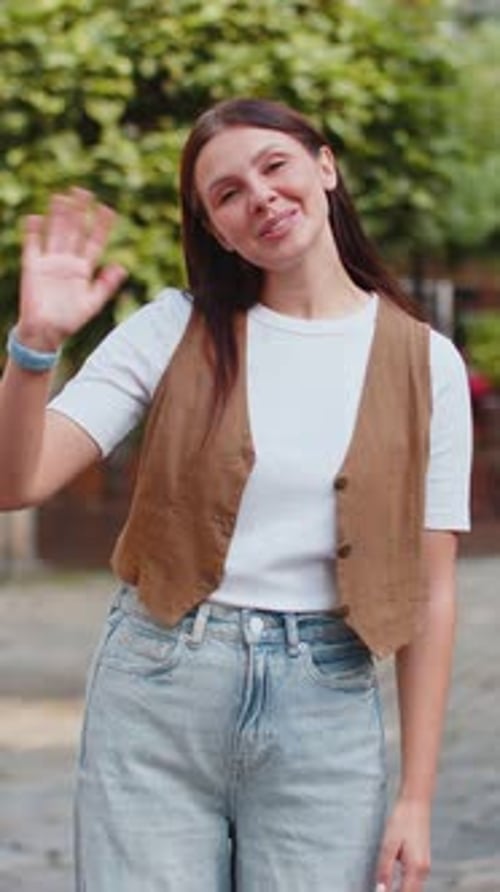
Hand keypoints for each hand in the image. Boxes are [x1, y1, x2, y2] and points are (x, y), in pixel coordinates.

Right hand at [17, 188, 127, 350]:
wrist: (46, 333)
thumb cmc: (70, 320)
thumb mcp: (93, 303)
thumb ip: (106, 285)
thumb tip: (121, 266)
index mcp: (83, 269)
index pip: (94, 242)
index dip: (101, 226)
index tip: (109, 210)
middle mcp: (67, 261)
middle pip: (74, 231)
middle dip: (79, 212)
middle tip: (83, 191)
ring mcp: (50, 262)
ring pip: (55, 233)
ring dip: (58, 216)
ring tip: (62, 197)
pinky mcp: (33, 267)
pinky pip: (32, 246)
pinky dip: (33, 232)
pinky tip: (35, 218)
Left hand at [375, 798, 430, 891]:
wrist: (416, 802)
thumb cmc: (402, 820)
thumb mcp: (389, 844)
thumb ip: (385, 869)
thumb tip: (380, 891)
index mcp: (416, 869)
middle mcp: (424, 871)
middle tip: (379, 891)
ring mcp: (425, 866)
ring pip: (413, 889)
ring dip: (400, 891)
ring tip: (383, 889)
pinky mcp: (422, 861)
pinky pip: (414, 881)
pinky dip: (404, 886)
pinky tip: (393, 883)